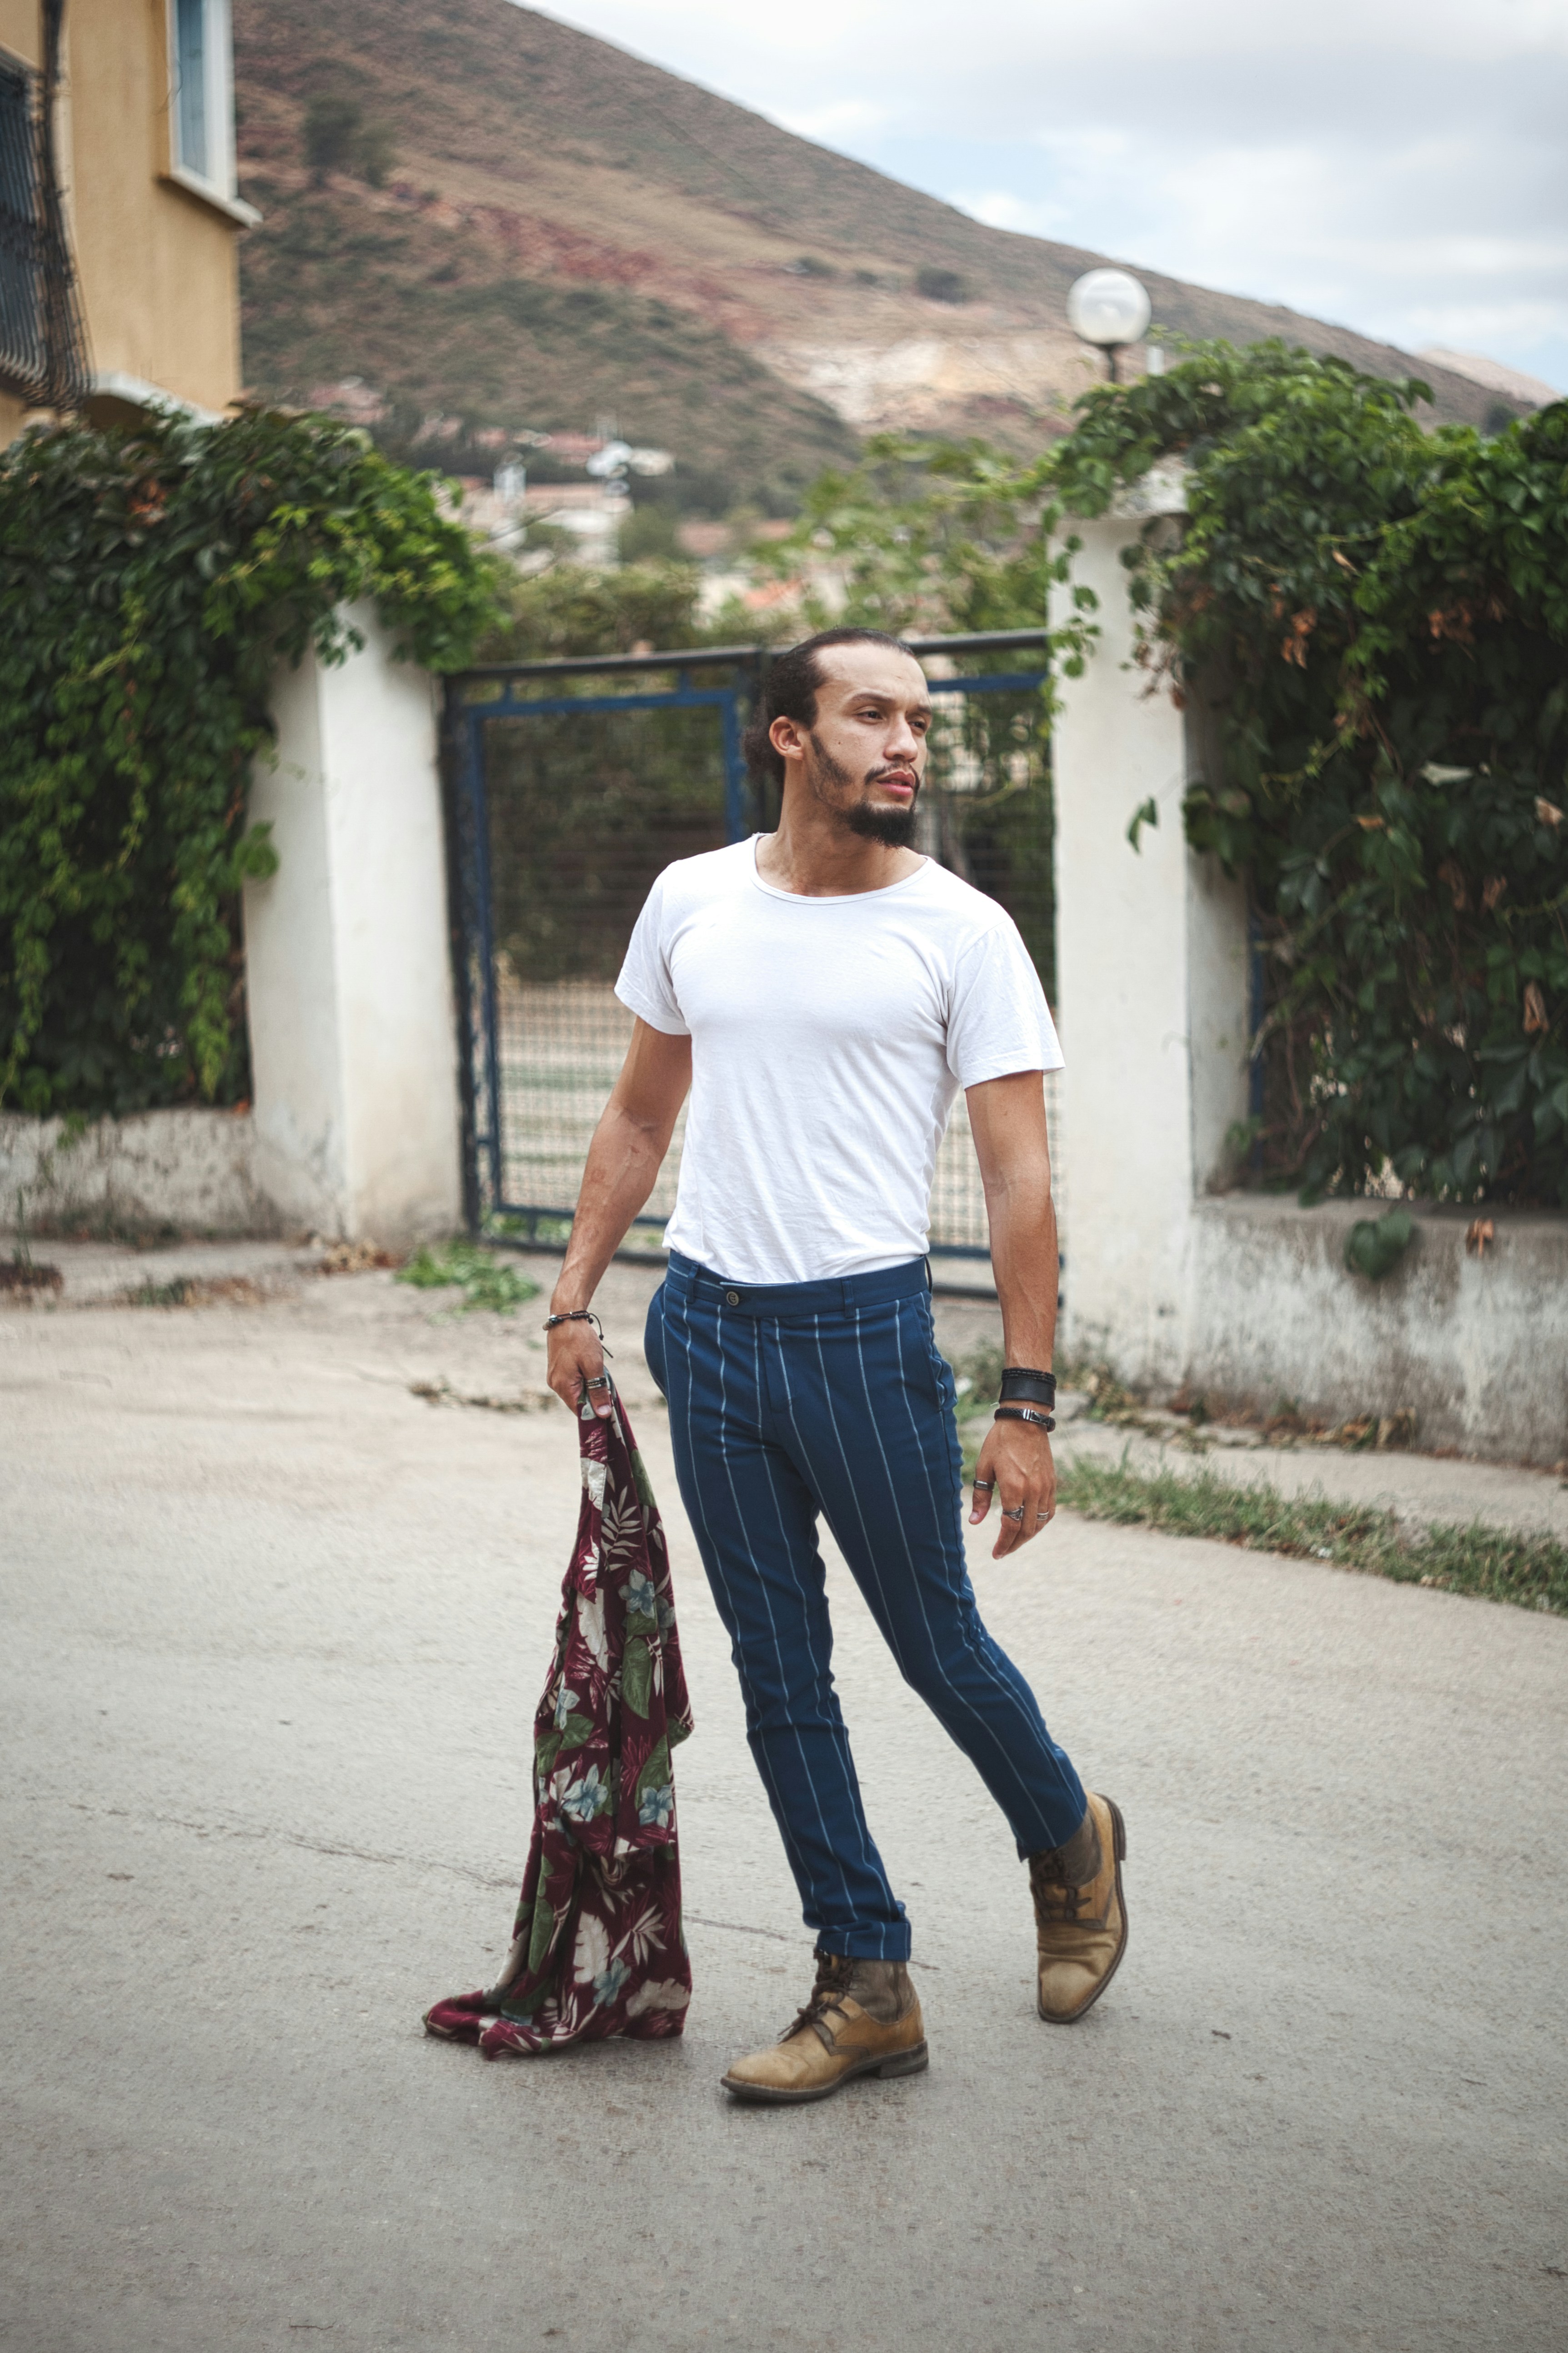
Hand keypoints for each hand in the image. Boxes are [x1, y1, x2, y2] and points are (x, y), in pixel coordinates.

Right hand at [546, 1310, 612, 1419]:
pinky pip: (572, 1382)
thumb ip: (598, 1391)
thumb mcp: (594, 1366)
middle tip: (607, 1385)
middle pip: (577, 1402)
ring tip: (598, 1372)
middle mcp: (555, 1384)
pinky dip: (583, 1379)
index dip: (595, 1412)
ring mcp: (554, 1377)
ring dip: (589, 1386)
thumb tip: (603, 1414)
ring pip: (576, 1391)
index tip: (610, 1407)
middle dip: (593, 1397)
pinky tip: (590, 1368)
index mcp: (562, 1386)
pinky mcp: (557, 1369)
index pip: (579, 1411)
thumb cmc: (580, 1340)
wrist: (567, 1317)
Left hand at [968, 1418, 1055, 1558]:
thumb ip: (981, 1497)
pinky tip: (1031, 1525)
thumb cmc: (1000, 1442)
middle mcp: (1033, 1491)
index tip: (996, 1554)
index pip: (1011, 1526)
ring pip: (1040, 1523)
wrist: (1025, 1421)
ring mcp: (1045, 1488)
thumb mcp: (984, 1468)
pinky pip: (1049, 1511)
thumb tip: (975, 1522)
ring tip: (1015, 1541)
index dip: (1003, 1543)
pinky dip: (1041, 1523)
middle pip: (1027, 1529)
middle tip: (1003, 1552)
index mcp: (1014, 1488)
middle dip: (1014, 1544)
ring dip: (1028, 1536)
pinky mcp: (1052, 1483)